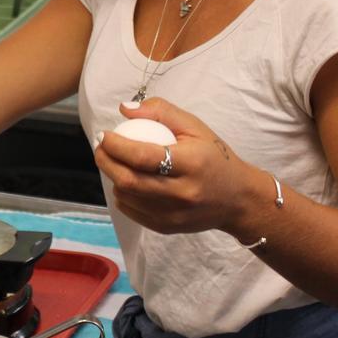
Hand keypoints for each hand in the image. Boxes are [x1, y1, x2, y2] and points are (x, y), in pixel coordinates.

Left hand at [96, 98, 264, 236]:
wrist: (237, 199)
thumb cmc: (213, 157)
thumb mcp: (195, 127)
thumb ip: (161, 111)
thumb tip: (125, 109)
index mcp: (191, 164)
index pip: (143, 157)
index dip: (116, 145)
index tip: (104, 135)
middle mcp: (182, 192)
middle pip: (130, 180)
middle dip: (106, 161)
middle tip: (101, 147)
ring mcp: (173, 214)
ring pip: (127, 197)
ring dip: (113, 177)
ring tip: (113, 161)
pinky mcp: (166, 227)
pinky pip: (132, 211)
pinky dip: (123, 194)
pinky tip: (126, 180)